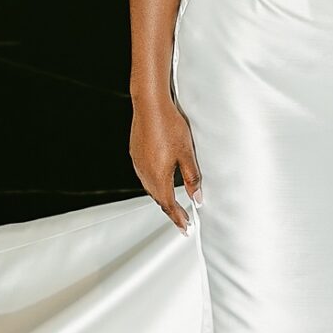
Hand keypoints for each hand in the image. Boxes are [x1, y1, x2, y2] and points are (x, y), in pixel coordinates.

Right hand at [130, 92, 200, 232]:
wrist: (150, 105)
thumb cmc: (169, 126)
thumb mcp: (187, 154)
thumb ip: (192, 178)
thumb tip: (197, 198)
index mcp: (158, 177)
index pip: (169, 205)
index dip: (178, 218)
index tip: (185, 228)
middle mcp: (145, 174)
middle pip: (158, 199)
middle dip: (171, 210)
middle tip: (182, 220)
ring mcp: (138, 164)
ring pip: (150, 188)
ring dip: (162, 198)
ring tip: (172, 203)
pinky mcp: (136, 154)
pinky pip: (144, 176)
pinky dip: (154, 184)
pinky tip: (160, 180)